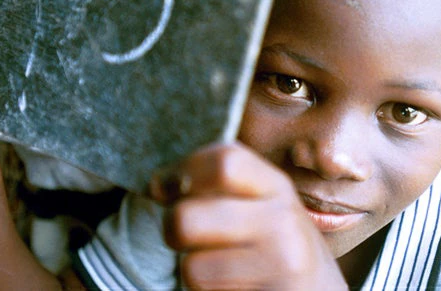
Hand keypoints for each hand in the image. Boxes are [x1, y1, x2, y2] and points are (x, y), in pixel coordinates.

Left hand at [150, 143, 347, 289]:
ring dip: (193, 270)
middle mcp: (283, 223)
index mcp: (277, 187)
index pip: (223, 161)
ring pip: (191, 268)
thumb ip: (220, 184)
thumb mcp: (262, 203)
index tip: (164, 187)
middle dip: (171, 228)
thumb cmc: (277, 245)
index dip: (181, 170)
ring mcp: (282, 266)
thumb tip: (158, 185)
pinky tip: (232, 286)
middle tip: (182, 235)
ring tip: (218, 267)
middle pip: (187, 217)